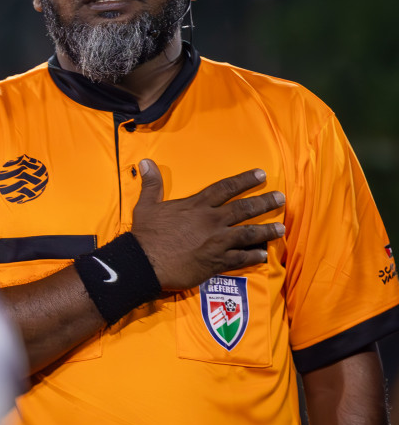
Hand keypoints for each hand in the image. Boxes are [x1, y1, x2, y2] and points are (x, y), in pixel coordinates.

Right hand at [130, 161, 284, 290]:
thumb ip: (151, 184)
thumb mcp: (146, 205)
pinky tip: (263, 254)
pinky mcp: (216, 261)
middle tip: (281, 198)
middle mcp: (211, 221)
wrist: (144, 262)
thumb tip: (145, 162)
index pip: (225, 188)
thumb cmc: (145, 234)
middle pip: (244, 208)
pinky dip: (253, 255)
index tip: (262, 174)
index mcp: (196, 206)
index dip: (245, 180)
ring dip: (266, 230)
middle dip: (264, 202)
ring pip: (248, 233)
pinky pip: (240, 257)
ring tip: (281, 228)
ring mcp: (216, 241)